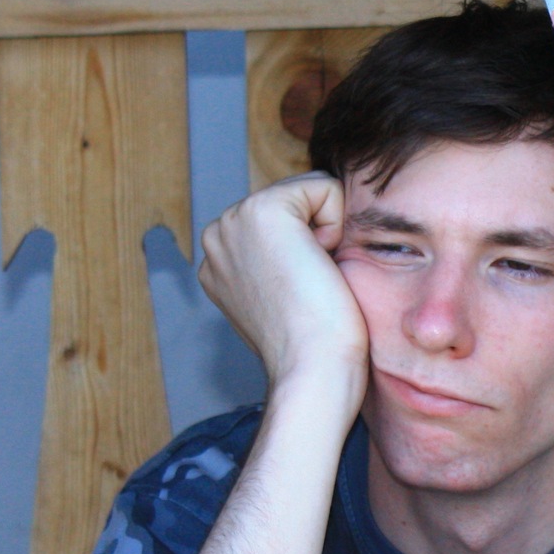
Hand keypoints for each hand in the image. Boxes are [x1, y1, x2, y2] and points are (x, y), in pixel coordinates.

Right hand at [198, 174, 369, 405]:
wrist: (312, 368)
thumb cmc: (313, 346)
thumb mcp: (284, 296)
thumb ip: (280, 263)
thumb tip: (308, 246)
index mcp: (220, 259)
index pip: (285, 219)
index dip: (310, 248)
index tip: (299, 294)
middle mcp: (217, 236)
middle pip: (297, 199)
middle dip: (317, 234)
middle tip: (307, 286)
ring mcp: (233, 221)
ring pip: (309, 192)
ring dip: (326, 231)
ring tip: (310, 277)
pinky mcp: (262, 210)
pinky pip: (324, 186)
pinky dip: (336, 223)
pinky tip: (317, 264)